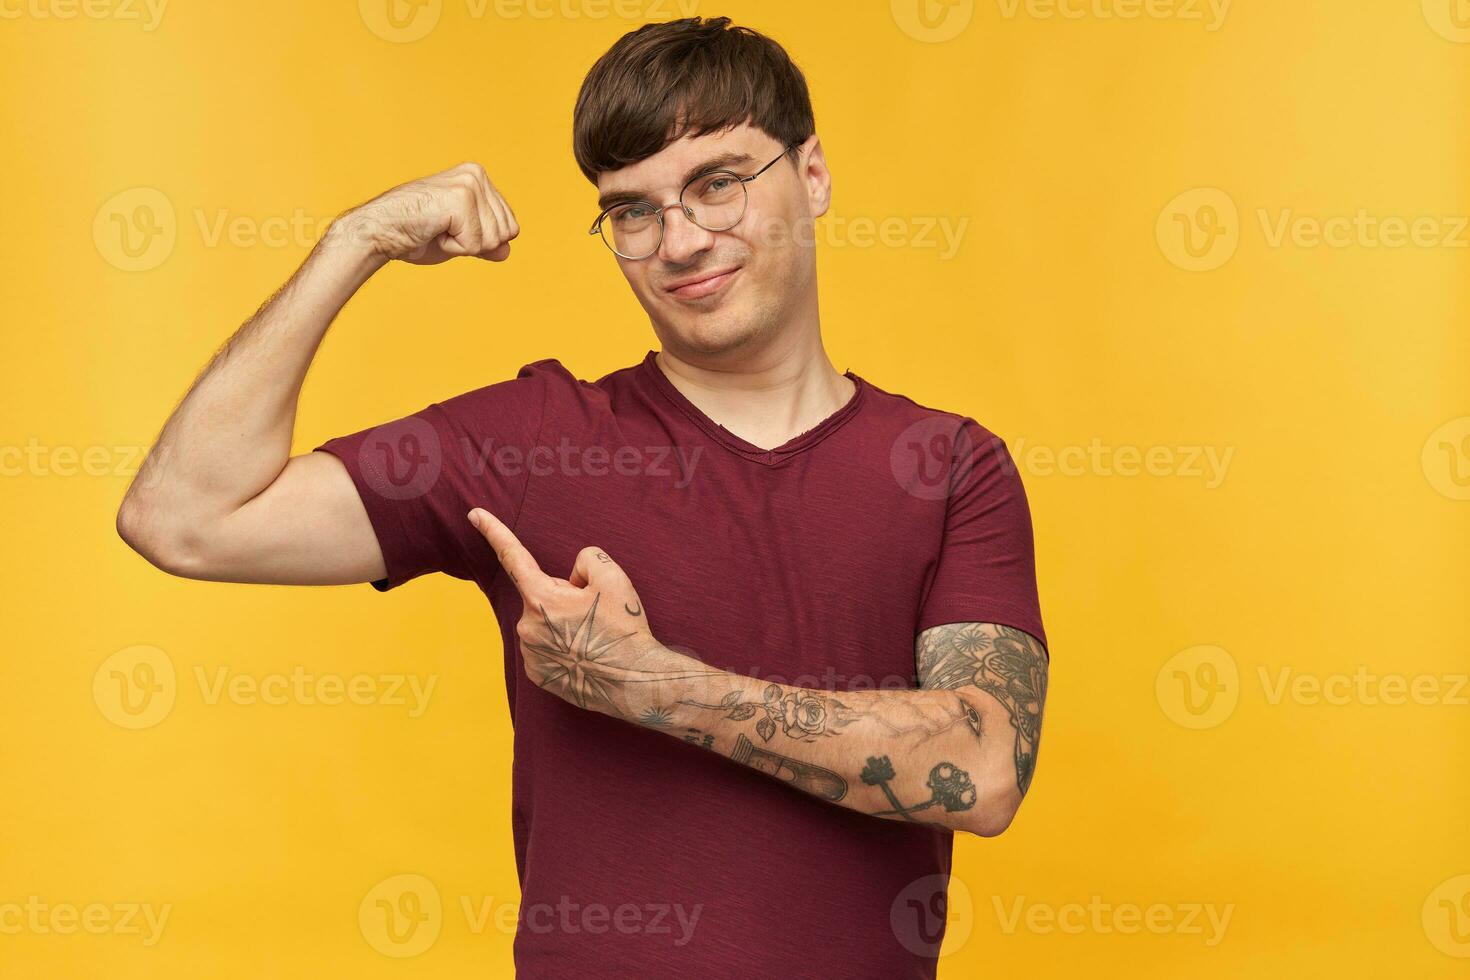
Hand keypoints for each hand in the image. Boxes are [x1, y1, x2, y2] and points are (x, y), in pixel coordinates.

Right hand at [337, 162, 518, 264]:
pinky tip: (433, 230)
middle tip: (442, 230)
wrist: (380, 232)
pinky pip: (474, 244)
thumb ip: (486, 242)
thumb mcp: (461, 239)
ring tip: (437, 228)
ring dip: (463, 245)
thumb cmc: (415, 234)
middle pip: (506, 233)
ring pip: (493, 240)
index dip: (481, 241)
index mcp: (479, 178)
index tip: (451, 229)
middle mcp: (476, 175)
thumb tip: (506, 251)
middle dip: (475, 243)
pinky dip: (453, 247)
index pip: (510, 227)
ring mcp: (469, 184)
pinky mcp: (460, 199)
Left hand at [467, 507, 660, 714]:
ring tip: (593, 638)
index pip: (512, 556)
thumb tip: (573, 576)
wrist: (635, 682)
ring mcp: (529, 653)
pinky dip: (562, 646)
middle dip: (565, 597)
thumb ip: (587, 558)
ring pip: (544, 622)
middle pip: (543, 595)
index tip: (474, 514)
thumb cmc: (624, 629)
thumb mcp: (614, 578)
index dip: (493, 531)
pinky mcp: (536, 674)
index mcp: (542, 598)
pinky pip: (545, 647)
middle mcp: (526, 625)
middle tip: (596, 614)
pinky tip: (584, 655)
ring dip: (564, 623)